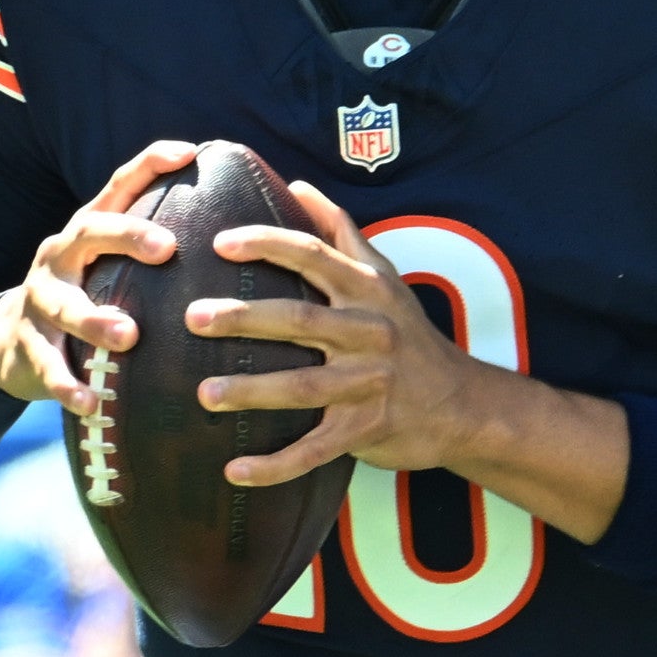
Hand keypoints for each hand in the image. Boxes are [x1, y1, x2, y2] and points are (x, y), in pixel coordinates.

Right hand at [0, 141, 200, 410]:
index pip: (118, 186)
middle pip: (89, 232)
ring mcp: (41, 299)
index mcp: (88, 232)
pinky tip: (90, 402)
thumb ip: (158, 250)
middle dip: (126, 235)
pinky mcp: (29, 346)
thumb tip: (243, 234)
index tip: (188, 153)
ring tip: (129, 336)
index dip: (150, 164)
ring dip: (96, 320)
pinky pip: (49, 366)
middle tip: (167, 247)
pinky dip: (68, 385)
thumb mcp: (113, 267)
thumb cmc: (89, 298)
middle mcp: (61, 255)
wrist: (11, 342)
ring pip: (66, 306)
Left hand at [190, 181, 496, 484]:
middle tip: (194, 318)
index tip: (220, 243)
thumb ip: (342, 232)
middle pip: (300, 320)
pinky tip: (234, 471)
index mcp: (367, 291)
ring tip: (203, 394)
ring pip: (303, 387)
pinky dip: (275, 465)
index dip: (268, 245)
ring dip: (251, 392)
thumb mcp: (385, 278)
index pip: (314, 256)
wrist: (463, 405)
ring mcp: (369, 385)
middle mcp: (370, 333)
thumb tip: (299, 184)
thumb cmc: (410, 336)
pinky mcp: (366, 430)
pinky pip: (315, 450)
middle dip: (244, 319)